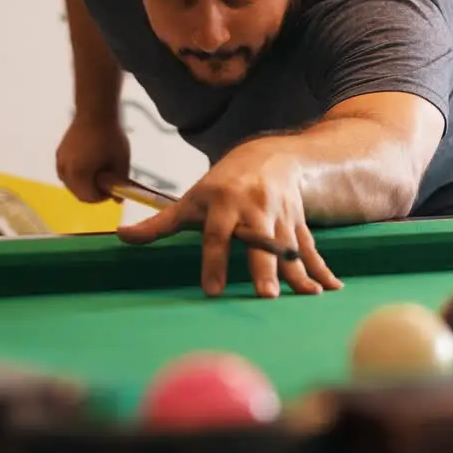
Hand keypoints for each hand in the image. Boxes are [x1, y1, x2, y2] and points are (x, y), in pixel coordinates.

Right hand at [56, 112, 130, 202]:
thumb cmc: (111, 136)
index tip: (113, 189)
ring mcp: (60, 161)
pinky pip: (66, 173)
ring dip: (84, 184)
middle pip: (78, 193)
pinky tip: (89, 164)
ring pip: (70, 184)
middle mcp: (65, 170)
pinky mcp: (59, 154)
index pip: (89, 198)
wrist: (95, 112)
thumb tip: (118, 201)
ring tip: (100, 171)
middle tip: (107, 182)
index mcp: (79, 173)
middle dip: (93, 192)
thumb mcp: (121, 162)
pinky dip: (76, 175)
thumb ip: (119, 183)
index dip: (103, 197)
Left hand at [117, 142, 342, 297]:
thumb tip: (121, 237)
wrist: (268, 156)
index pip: (216, 236)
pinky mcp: (298, 222)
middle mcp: (253, 210)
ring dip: (300, 272)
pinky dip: (322, 268)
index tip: (213, 290)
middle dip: (265, 267)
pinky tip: (331, 287)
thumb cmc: (222, 185)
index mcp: (223, 206)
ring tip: (308, 297)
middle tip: (267, 295)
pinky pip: (311, 247)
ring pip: (289, 247)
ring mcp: (279, 216)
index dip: (214, 262)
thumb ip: (160, 224)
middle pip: (259, 242)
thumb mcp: (191, 200)